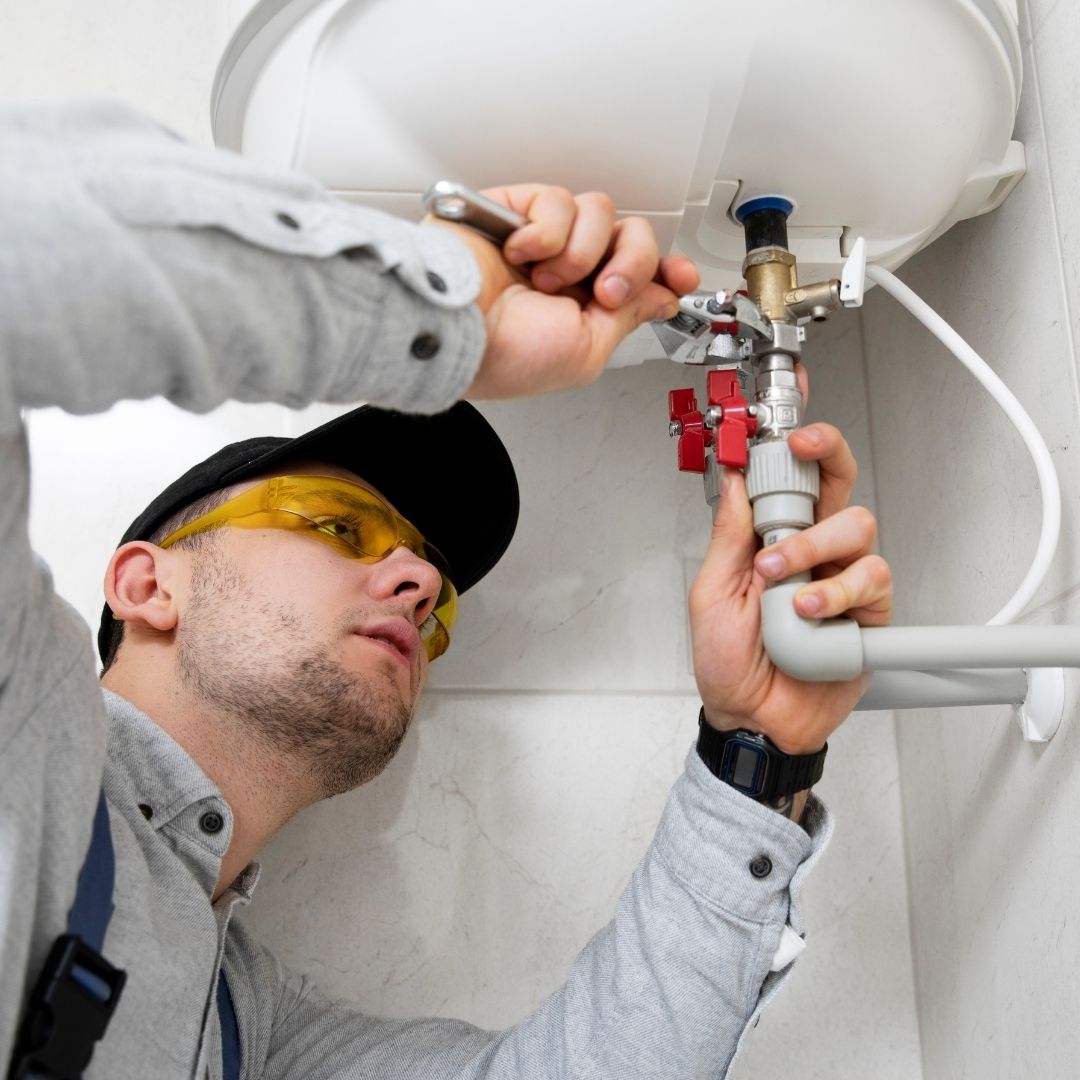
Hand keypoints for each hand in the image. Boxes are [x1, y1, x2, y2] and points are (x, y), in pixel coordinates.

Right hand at [432, 184, 699, 398]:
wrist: (455, 330)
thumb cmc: (506, 355)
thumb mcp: (588, 350)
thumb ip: (629, 317)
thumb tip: (661, 296)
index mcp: (585, 307)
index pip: (639, 274)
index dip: (666, 270)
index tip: (681, 276)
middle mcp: (568, 269)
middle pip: (631, 235)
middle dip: (630, 264)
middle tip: (604, 291)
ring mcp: (542, 239)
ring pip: (599, 213)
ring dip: (581, 253)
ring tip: (547, 280)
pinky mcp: (514, 210)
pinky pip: (558, 200)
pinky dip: (546, 233)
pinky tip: (520, 255)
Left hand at [689, 415, 891, 754]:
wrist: (751, 719)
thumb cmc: (729, 662)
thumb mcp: (711, 593)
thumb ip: (728, 537)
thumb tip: (733, 481)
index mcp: (772, 540)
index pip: (793, 480)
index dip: (798, 446)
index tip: (787, 427)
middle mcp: (813, 551)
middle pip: (841, 483)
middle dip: (827, 456)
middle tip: (801, 451)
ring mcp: (842, 578)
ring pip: (858, 527)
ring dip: (813, 547)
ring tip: (782, 583)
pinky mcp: (869, 613)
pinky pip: (872, 580)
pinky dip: (837, 592)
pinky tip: (810, 612)